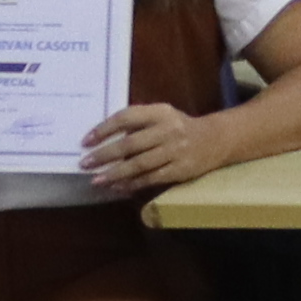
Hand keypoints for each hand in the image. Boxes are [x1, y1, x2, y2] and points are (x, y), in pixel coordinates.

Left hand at [78, 101, 210, 196]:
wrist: (215, 140)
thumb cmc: (179, 127)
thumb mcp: (161, 116)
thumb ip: (138, 123)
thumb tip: (103, 140)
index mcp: (160, 112)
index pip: (127, 117)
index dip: (104, 129)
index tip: (85, 141)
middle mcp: (168, 130)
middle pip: (130, 144)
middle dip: (105, 155)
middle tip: (85, 164)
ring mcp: (175, 150)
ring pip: (140, 164)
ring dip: (115, 174)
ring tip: (97, 180)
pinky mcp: (180, 170)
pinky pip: (152, 178)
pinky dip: (133, 184)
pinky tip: (118, 187)